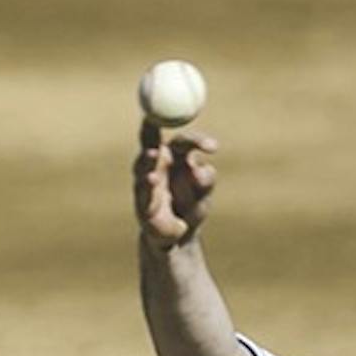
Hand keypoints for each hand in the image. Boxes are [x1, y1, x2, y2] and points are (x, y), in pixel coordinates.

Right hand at [132, 121, 217, 248]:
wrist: (178, 236)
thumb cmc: (192, 205)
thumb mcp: (203, 192)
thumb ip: (205, 180)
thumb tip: (200, 170)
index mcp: (175, 156)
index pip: (183, 141)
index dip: (196, 141)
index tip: (213, 148)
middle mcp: (156, 163)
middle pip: (150, 139)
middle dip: (148, 127)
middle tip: (151, 119)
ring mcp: (145, 181)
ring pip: (143, 165)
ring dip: (148, 160)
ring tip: (153, 154)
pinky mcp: (142, 202)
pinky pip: (143, 191)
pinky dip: (148, 185)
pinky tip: (152, 179)